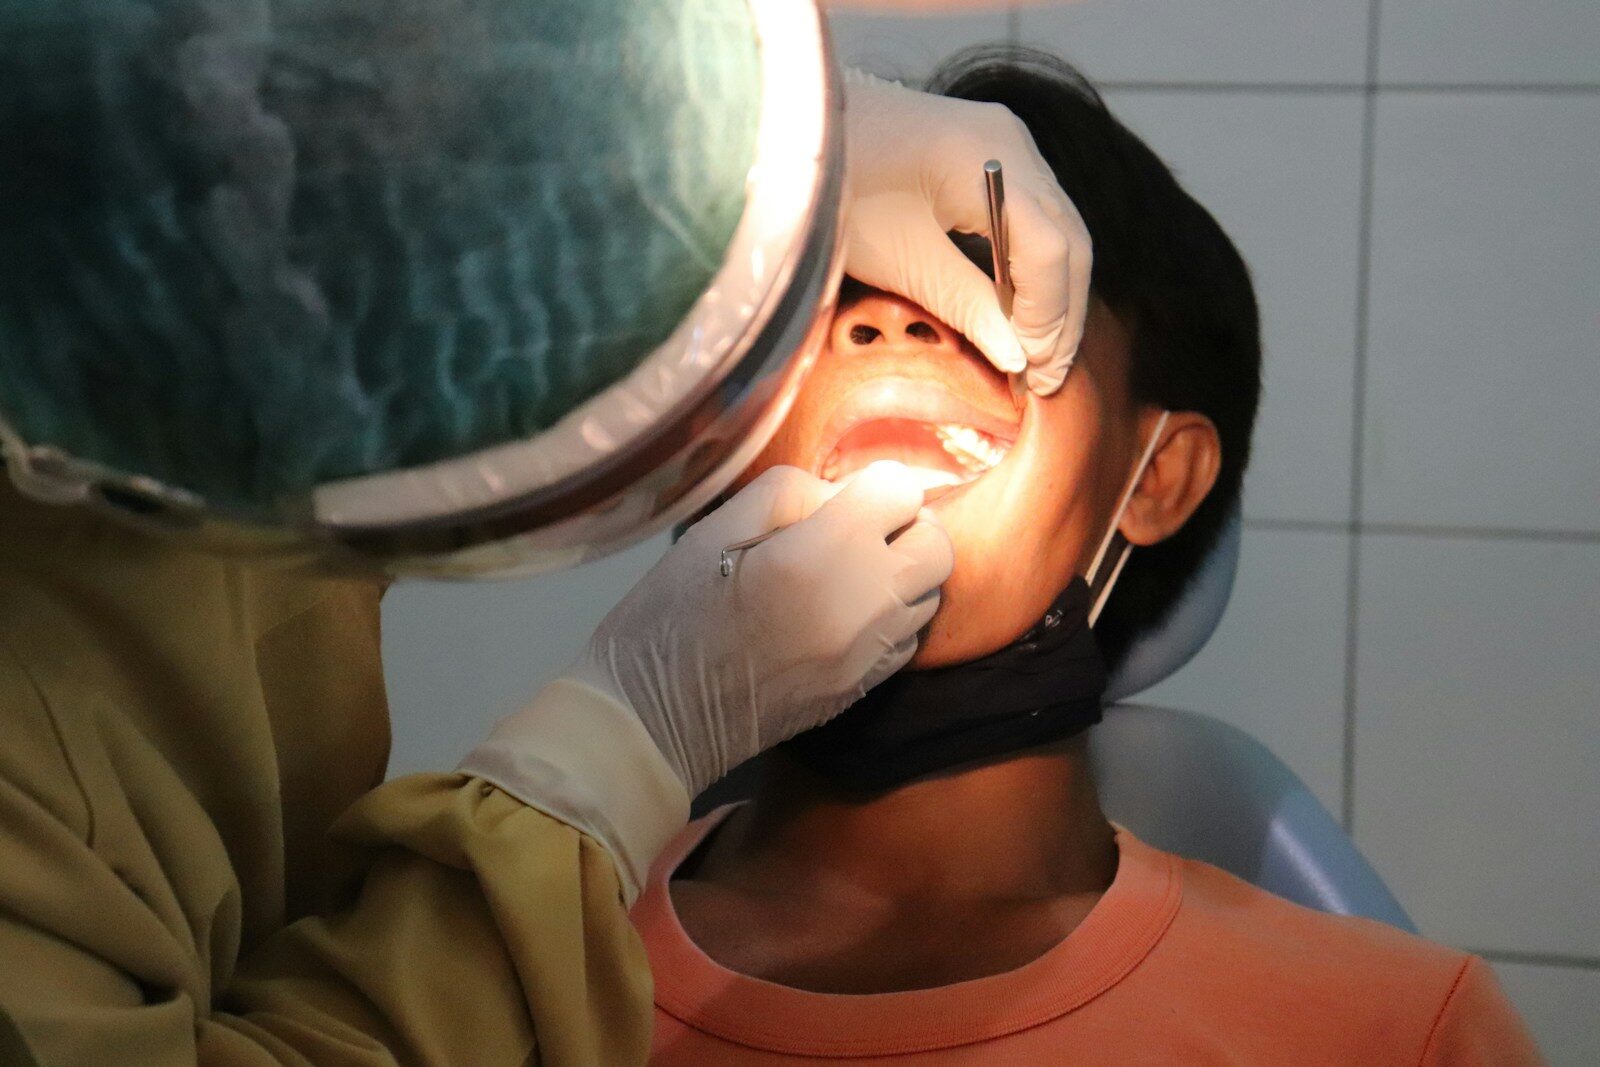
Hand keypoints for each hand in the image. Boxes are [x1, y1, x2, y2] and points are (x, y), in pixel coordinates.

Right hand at [571, 462, 950, 797]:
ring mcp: (871, 653)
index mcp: (824, 553)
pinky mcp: (866, 688)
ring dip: (902, 572)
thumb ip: (789, 494)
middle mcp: (865, 603)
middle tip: (857, 529)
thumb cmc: (671, 614)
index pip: (902, 490)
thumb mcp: (713, 529)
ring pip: (931, 593)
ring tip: (848, 572)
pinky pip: (910, 637)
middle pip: (938, 544)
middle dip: (906, 525)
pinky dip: (891, 616)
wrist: (656, 719)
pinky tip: (844, 614)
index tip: (840, 499)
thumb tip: (841, 496)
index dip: (872, 485)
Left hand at [841, 71, 1091, 394]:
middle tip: (1046, 378)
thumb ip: (967, 305)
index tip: (1035, 375)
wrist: (787, 137)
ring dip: (1051, 293)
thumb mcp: (900, 259)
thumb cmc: (833, 190)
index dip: (1050, 319)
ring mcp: (1002, 142)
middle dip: (1061, 313)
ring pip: (1056, 228)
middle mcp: (1010, 141)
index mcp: (991, 156)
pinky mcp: (985, 154)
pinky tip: (1015, 310)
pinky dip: (1030, 267)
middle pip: (1067, 237)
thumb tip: (1019, 359)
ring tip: (1035, 354)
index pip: (1051, 249)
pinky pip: (1030, 216)